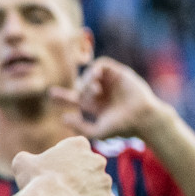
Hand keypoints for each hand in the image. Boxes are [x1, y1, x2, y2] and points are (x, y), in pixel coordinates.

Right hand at [11, 135, 114, 195]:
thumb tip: (26, 160)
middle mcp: (98, 160)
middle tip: (61, 187)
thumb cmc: (35, 180)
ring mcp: (106, 181)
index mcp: (78, 145)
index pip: (76, 148)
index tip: (54, 169)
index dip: (65, 159)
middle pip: (89, 167)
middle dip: (79, 175)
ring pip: (96, 187)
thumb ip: (27, 158)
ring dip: (85, 193)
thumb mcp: (22, 162)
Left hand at [49, 57, 172, 142]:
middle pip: (80, 85)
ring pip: (89, 74)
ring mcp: (110, 82)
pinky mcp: (119, 73)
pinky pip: (102, 64)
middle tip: (88, 96)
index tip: (51, 94)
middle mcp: (102, 92)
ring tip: (94, 88)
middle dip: (79, 88)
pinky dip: (96, 68)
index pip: (75, 98)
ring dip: (87, 79)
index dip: (62, 96)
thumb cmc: (123, 127)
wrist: (143, 118)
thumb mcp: (98, 132)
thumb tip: (63, 118)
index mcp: (96, 105)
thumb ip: (79, 127)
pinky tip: (96, 76)